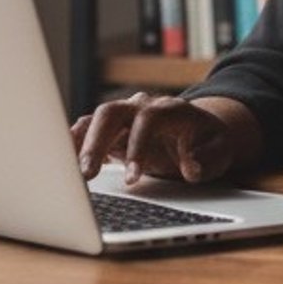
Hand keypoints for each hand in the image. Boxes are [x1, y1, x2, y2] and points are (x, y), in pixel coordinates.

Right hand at [71, 92, 242, 184]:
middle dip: (96, 141)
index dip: (138, 146)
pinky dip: (74, 146)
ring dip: (79, 144)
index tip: (133, 177)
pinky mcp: (111, 130)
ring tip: (67, 173)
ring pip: (93, 120)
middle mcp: (142, 106)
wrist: (200, 130)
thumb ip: (208, 159)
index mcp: (169, 109)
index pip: (147, 120)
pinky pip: (87, 132)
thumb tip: (192, 169)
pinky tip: (63, 166)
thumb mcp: (220, 151)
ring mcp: (124, 116)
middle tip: (87, 174)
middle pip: (111, 112)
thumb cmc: (208, 142)